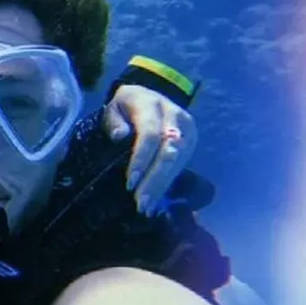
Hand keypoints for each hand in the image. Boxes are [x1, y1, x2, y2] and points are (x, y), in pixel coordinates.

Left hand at [102, 84, 197, 215]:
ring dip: (161, 185)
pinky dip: (166, 184)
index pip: (151, 134)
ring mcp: (187, 129)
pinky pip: (181, 165)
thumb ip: (114, 121)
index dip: (141, 159)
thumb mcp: (113, 109)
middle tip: (140, 202)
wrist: (150, 96)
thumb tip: (120, 136)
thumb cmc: (125, 107)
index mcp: (151, 104)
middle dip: (154, 179)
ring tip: (146, 207)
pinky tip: (155, 200)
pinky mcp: (192, 141)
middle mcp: (175, 115)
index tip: (130, 182)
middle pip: (169, 150)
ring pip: (178, 160)